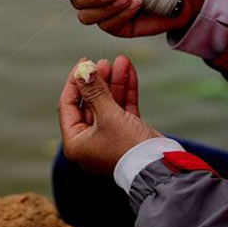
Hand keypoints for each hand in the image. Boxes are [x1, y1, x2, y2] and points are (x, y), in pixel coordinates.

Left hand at [57, 56, 161, 174]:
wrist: (159, 166)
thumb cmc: (127, 146)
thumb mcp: (108, 115)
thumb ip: (94, 90)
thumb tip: (82, 70)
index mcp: (76, 142)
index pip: (68, 105)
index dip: (75, 82)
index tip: (84, 62)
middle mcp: (90, 140)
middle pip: (90, 102)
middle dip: (99, 80)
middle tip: (104, 62)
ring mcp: (109, 136)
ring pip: (108, 103)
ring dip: (114, 82)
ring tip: (121, 60)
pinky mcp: (127, 132)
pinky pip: (122, 108)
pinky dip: (126, 91)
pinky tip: (130, 71)